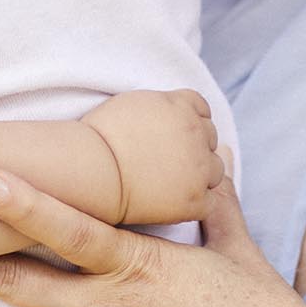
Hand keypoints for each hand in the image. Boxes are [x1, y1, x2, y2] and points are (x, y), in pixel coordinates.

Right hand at [86, 88, 225, 224]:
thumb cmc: (100, 138)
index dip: (188, 124)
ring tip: (169, 184)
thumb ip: (163, 106)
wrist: (90, 171)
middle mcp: (197, 133)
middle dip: (194, 149)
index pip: (202, 111)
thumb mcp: (134, 103)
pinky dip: (194, 203)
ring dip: (199, 176)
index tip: (172, 137)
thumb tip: (170, 113)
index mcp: (183, 105)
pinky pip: (208, 201)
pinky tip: (171, 203)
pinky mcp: (196, 199)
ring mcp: (200, 167)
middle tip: (167, 162)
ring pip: (215, 171)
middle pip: (210, 139)